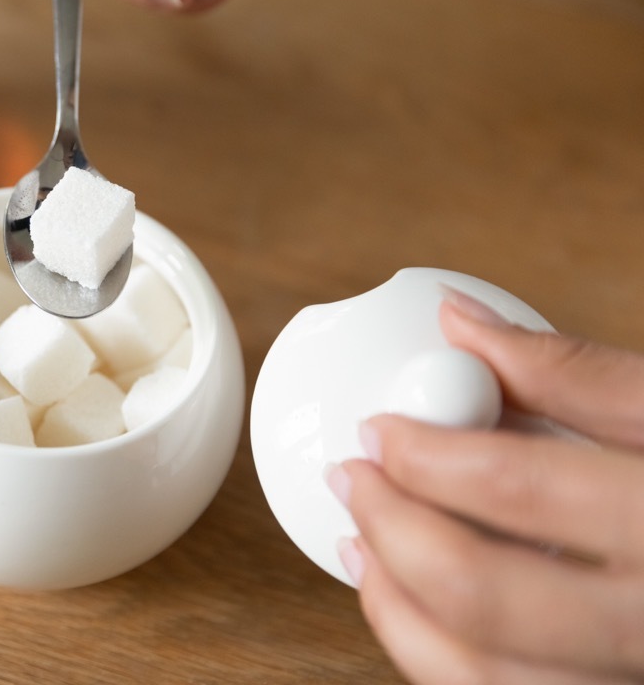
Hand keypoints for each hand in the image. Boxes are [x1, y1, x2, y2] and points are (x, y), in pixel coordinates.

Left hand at [328, 292, 643, 683]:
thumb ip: (582, 374)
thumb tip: (459, 323)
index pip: (522, 489)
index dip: (426, 452)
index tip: (381, 425)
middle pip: (487, 594)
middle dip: (395, 528)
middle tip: (358, 479)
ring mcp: (639, 680)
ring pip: (484, 677)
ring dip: (396, 608)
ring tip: (363, 547)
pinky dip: (438, 662)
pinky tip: (411, 612)